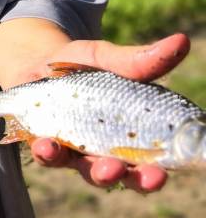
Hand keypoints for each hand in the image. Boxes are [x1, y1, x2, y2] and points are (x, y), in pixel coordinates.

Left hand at [28, 34, 189, 191]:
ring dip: (89, 171)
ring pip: (84, 170)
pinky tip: (47, 145)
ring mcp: (74, 153)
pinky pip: (47, 155)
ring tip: (97, 167)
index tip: (158, 175)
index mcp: (130, 136)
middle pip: (119, 175)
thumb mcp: (109, 60)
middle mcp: (105, 152)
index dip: (153, 174)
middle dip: (122, 177)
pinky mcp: (44, 147)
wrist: (36, 65)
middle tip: (122, 171)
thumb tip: (181, 41)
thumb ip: (139, 61)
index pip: (149, 164)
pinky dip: (48, 151)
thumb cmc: (82, 67)